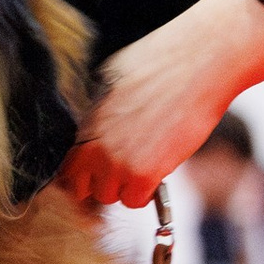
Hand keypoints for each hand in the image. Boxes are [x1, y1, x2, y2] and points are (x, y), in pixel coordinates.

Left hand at [59, 0, 263, 211]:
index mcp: (84, 121)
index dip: (81, 175)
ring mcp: (116, 162)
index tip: (97, 172)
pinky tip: (158, 170)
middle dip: (104, 181)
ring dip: (126, 186)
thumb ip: (98, 113)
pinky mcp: (143, 174)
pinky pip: (134, 201)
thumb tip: (95, 130)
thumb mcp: (112, 80)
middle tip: (127, 166)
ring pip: (110, 196)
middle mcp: (93, 145)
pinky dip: (147, 192)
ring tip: (147, 160)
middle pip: (85, 188)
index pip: (65, 169)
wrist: (198, 62)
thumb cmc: (161, 63)